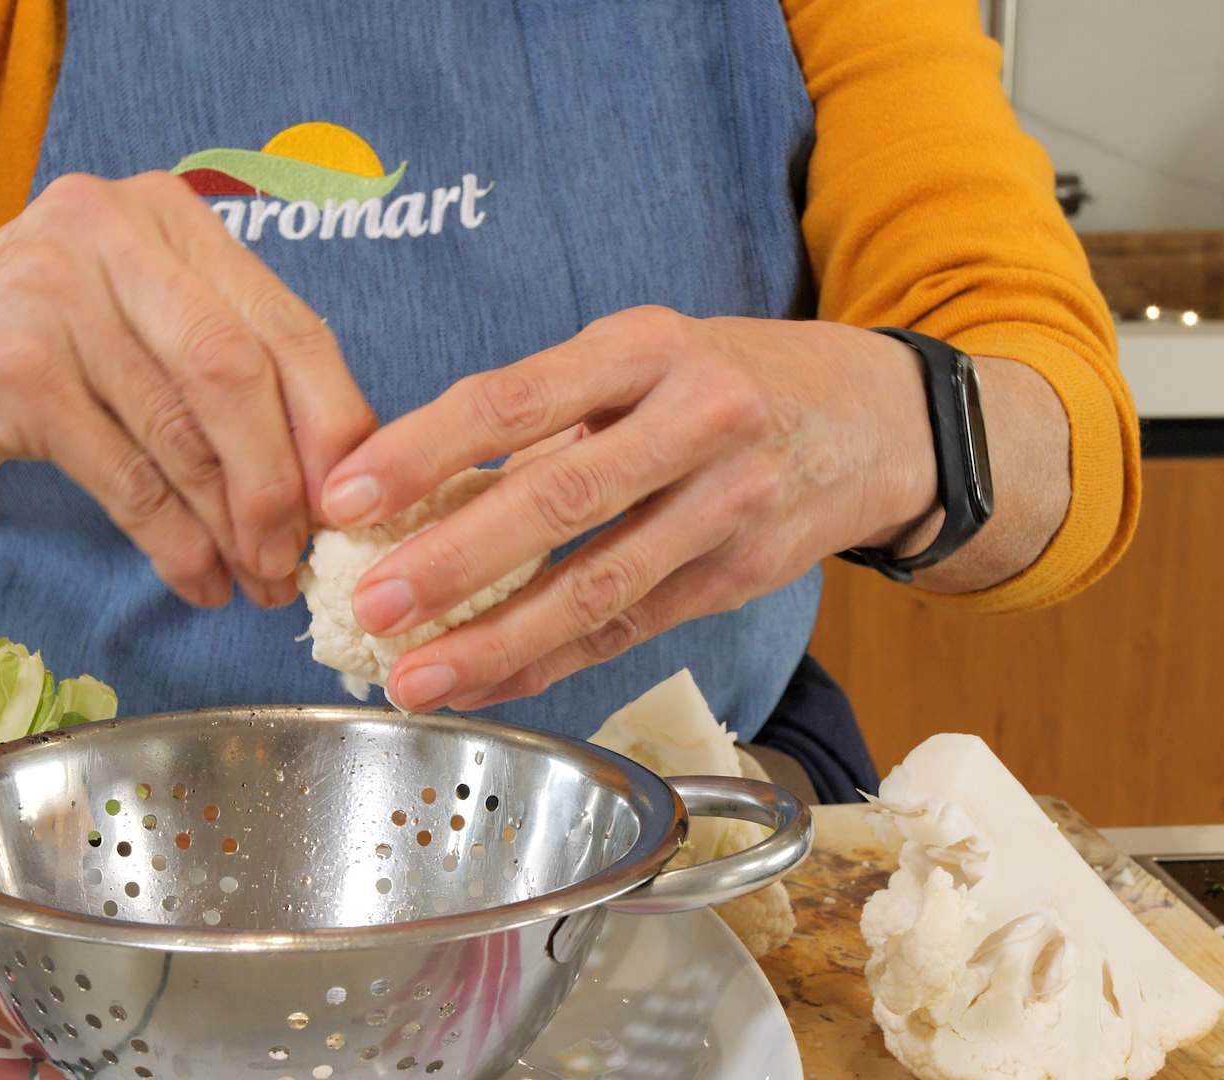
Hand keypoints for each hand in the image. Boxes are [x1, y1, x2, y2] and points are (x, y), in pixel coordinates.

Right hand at [0, 173, 376, 606]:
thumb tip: (328, 480)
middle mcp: (118, 235)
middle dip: (290, 484)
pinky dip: (173, 541)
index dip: (337, 426)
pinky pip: (128, 474)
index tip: (357, 506)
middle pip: (247, 374)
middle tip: (304, 560)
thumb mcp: (124, 331)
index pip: (289, 325)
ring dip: (236, 527)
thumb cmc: (9, 354)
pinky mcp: (15, 367)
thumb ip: (215, 373)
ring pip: (189, 431)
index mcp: (167, 219)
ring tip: (257, 585)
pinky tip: (193, 581)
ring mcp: (61, 295)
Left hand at [316, 306, 938, 711]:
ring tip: (416, 677)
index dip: (423, 450)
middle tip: (372, 604)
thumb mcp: (644, 356)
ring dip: (497, 639)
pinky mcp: (743, 574)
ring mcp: (729, 503)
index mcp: (648, 346)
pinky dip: (551, 661)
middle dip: (454, 561)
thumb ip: (547, 413)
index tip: (346, 495)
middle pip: (560, 499)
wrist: (877, 418)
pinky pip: (630, 628)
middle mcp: (698, 419)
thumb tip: (415, 491)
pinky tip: (488, 684)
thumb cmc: (728, 379)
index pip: (517, 398)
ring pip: (599, 585)